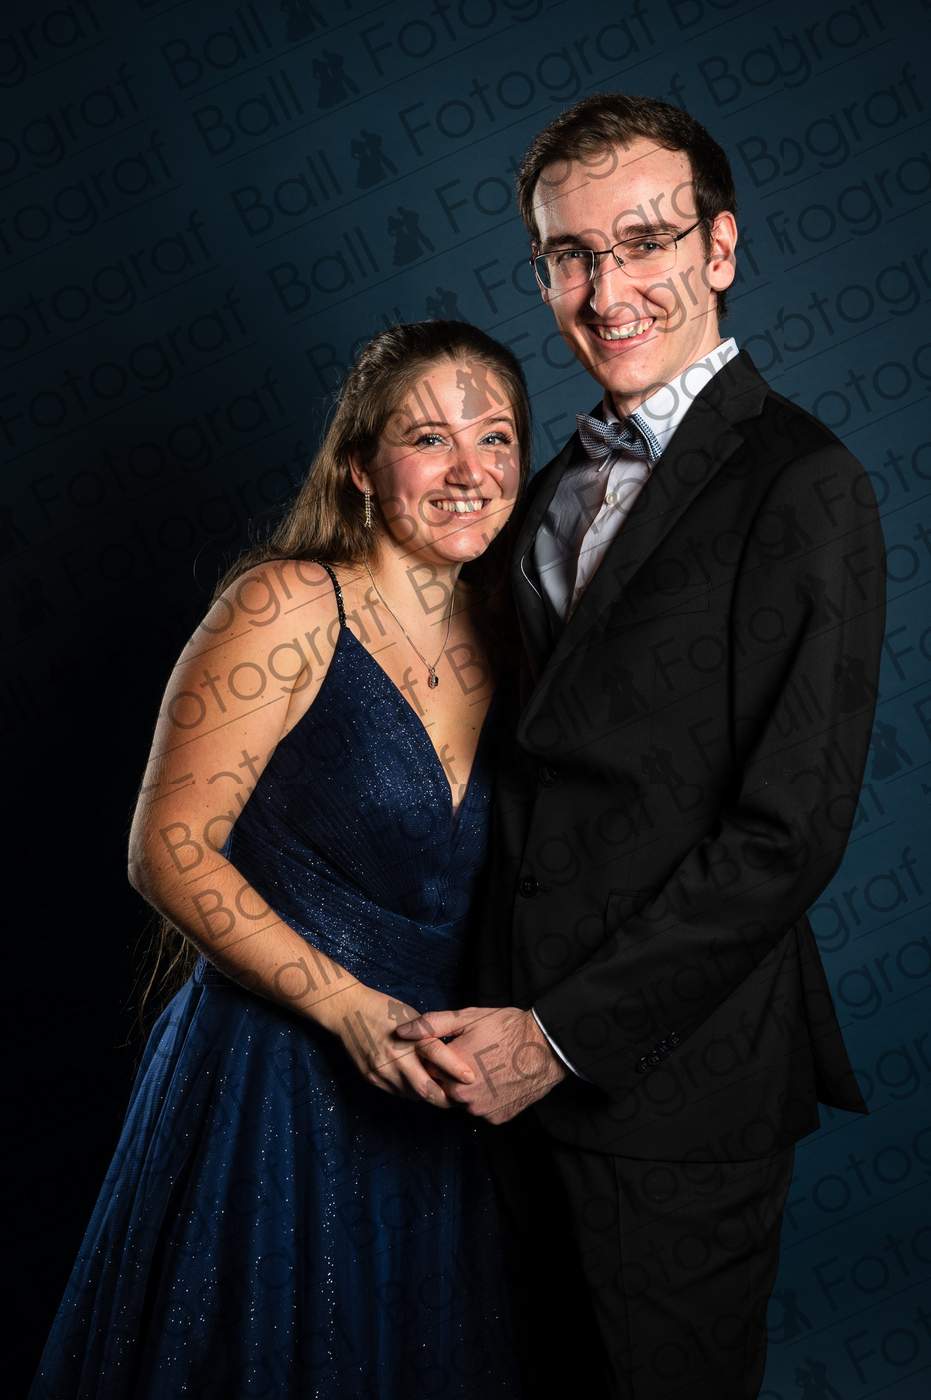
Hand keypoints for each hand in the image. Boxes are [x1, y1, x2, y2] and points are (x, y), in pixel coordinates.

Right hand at [326, 985, 459, 1106]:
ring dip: (428, 1096)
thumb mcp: (412, 1015)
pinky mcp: (372, 1078)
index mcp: (408, 1036)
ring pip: (412, 1095)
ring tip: (443, 1095)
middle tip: (460, 1099)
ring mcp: (381, 1069)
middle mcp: (394, 1055)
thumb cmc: (384, 1009)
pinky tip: (419, 1085)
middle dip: (445, 1098)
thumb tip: (452, 1055)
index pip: (436, 1054)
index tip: (471, 1078)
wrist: (347, 1011)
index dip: (455, 1068)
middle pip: (425, 1087)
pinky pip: (397, 1092)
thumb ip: (429, 1035)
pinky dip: (411, 1092)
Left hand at [394, 1006, 566, 1124]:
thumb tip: (401, 1032)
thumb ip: (431, 1025)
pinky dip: (485, 1098)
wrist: (547, 1047)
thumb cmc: (507, 1027)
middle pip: (444, 1087)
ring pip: (462, 1101)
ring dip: (467, 1088)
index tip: (454, 1047)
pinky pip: (481, 1110)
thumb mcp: (467, 1018)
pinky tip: (497, 1080)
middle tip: (474, 1055)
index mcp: (451, 1068)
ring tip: (487, 1066)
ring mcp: (480, 1110)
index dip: (439, 1058)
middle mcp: (463, 1095)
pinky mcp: (496, 1119)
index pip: (428, 1069)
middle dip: (451, 1074)